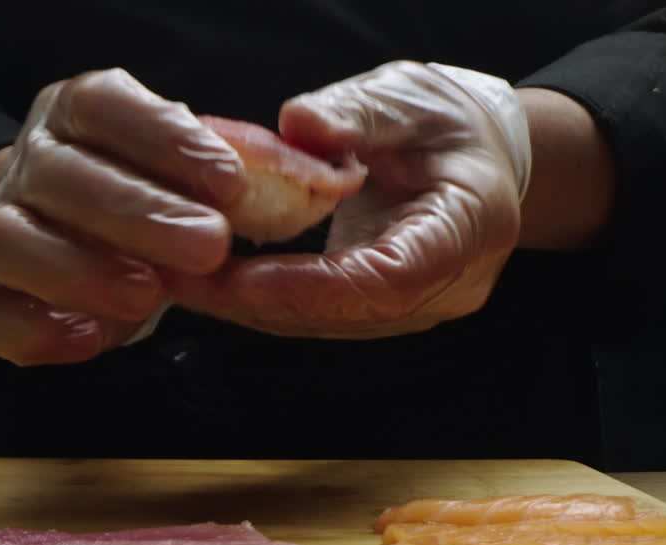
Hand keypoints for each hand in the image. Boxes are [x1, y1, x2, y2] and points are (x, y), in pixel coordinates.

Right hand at [0, 69, 246, 364]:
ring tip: (148, 297)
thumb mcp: (207, 167)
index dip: (164, 140)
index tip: (229, 180)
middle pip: (59, 175)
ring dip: (81, 270)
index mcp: (82, 112)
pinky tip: (91, 337)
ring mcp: (2, 228)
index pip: (106, 105)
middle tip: (208, 246)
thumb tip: (327, 179)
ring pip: (7, 241)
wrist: (80, 237)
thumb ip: (259, 169)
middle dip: (137, 213)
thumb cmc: (159, 195)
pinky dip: (34, 330)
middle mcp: (35, 163)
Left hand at [168, 61, 531, 337]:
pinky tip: (214, 282)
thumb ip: (356, 113)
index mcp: (467, 229)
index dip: (313, 288)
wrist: (481, 159)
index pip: (389, 280)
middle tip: (186, 281)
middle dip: (260, 303)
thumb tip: (298, 126)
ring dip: (250, 308)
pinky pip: (318, 314)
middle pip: (346, 314)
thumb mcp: (409, 100)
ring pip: (326, 323)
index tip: (244, 280)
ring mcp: (413, 307)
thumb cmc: (450, 127)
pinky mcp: (379, 310)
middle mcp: (444, 286)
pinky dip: (263, 301)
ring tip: (184, 283)